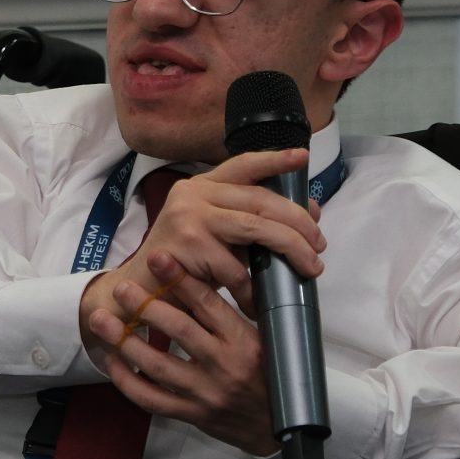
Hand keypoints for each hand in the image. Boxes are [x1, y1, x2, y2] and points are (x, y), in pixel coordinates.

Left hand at [84, 252, 278, 455]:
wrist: (281, 427)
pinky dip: (127, 381)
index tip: (158, 258)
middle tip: (121, 288)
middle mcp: (225, 366)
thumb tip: (215, 274)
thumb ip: (240, 315)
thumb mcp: (269, 341)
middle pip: (179, 330)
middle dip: (146, 305)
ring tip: (101, 320)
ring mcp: (206, 393)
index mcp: (245, 342)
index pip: (208, 304)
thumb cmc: (274, 376)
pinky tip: (112, 362)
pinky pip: (152, 399)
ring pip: (157, 365)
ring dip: (125, 340)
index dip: (180, 279)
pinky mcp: (192, 415)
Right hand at [118, 148, 326, 302]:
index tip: (302, 157)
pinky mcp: (186, 244)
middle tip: (320, 244)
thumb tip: (311, 213)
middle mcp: (193, 194)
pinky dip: (254, 289)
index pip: (243, 164)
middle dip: (298, 222)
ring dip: (290, 250)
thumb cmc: (184, 266)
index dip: (274, 159)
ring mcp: (188, 216)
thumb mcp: (219, 237)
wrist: (139, 292)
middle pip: (260, 199)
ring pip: (256, 228)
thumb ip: (255, 223)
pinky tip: (261, 302)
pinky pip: (235, 267)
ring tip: (310, 268)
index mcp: (202, 186)